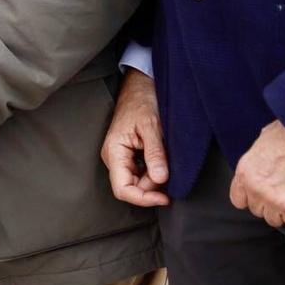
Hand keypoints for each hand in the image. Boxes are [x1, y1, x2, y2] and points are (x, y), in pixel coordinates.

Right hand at [102, 71, 170, 207]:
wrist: (140, 86)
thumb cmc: (142, 101)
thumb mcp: (152, 127)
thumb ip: (155, 154)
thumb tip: (160, 179)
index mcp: (114, 152)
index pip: (122, 189)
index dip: (143, 198)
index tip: (164, 198)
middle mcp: (114, 158)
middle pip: (131, 187)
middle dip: (152, 187)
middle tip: (171, 173)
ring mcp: (120, 157)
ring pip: (138, 181)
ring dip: (155, 178)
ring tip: (167, 160)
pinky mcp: (129, 155)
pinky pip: (141, 172)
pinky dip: (154, 172)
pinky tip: (162, 161)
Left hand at [230, 120, 284, 226]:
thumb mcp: (263, 141)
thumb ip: (257, 158)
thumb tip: (261, 159)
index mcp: (244, 172)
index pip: (238, 200)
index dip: (251, 198)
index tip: (262, 194)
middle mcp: (255, 189)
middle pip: (257, 210)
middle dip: (269, 203)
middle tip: (283, 191)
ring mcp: (273, 200)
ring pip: (273, 220)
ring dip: (283, 211)